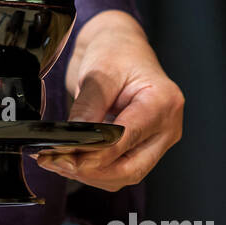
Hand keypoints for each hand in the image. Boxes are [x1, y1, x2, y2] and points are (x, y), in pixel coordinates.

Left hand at [36, 10, 182, 190]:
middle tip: (58, 163)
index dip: (95, 154)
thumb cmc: (116, 53)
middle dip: (91, 171)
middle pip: (131, 168)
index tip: (65, 157)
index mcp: (163, 102)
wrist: (121, 49)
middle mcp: (167, 126)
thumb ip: (87, 109)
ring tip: (59, 161)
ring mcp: (158, 141)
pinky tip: (73, 161)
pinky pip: (121, 171)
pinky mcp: (144, 149)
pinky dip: (96, 171)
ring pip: (125, 175)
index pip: (127, 139)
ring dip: (91, 174)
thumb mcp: (98, 73)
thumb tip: (73, 142)